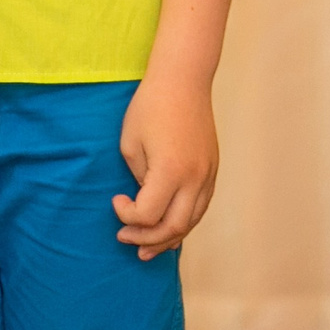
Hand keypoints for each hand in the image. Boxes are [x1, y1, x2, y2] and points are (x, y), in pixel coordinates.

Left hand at [115, 71, 218, 261]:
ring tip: (147, 249)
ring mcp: (208, 174)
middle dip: (146, 238)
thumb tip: (146, 201)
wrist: (183, 80)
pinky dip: (184, 222)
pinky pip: (201, 207)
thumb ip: (139, 180)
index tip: (115, 199)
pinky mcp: (213, 169)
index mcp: (171, 170)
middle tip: (124, 237)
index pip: (148, 214)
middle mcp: (195, 177)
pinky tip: (170, 230)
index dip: (126, 215)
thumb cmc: (150, 107)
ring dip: (168, 238)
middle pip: (173, 226)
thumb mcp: (131, 144)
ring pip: (191, 221)